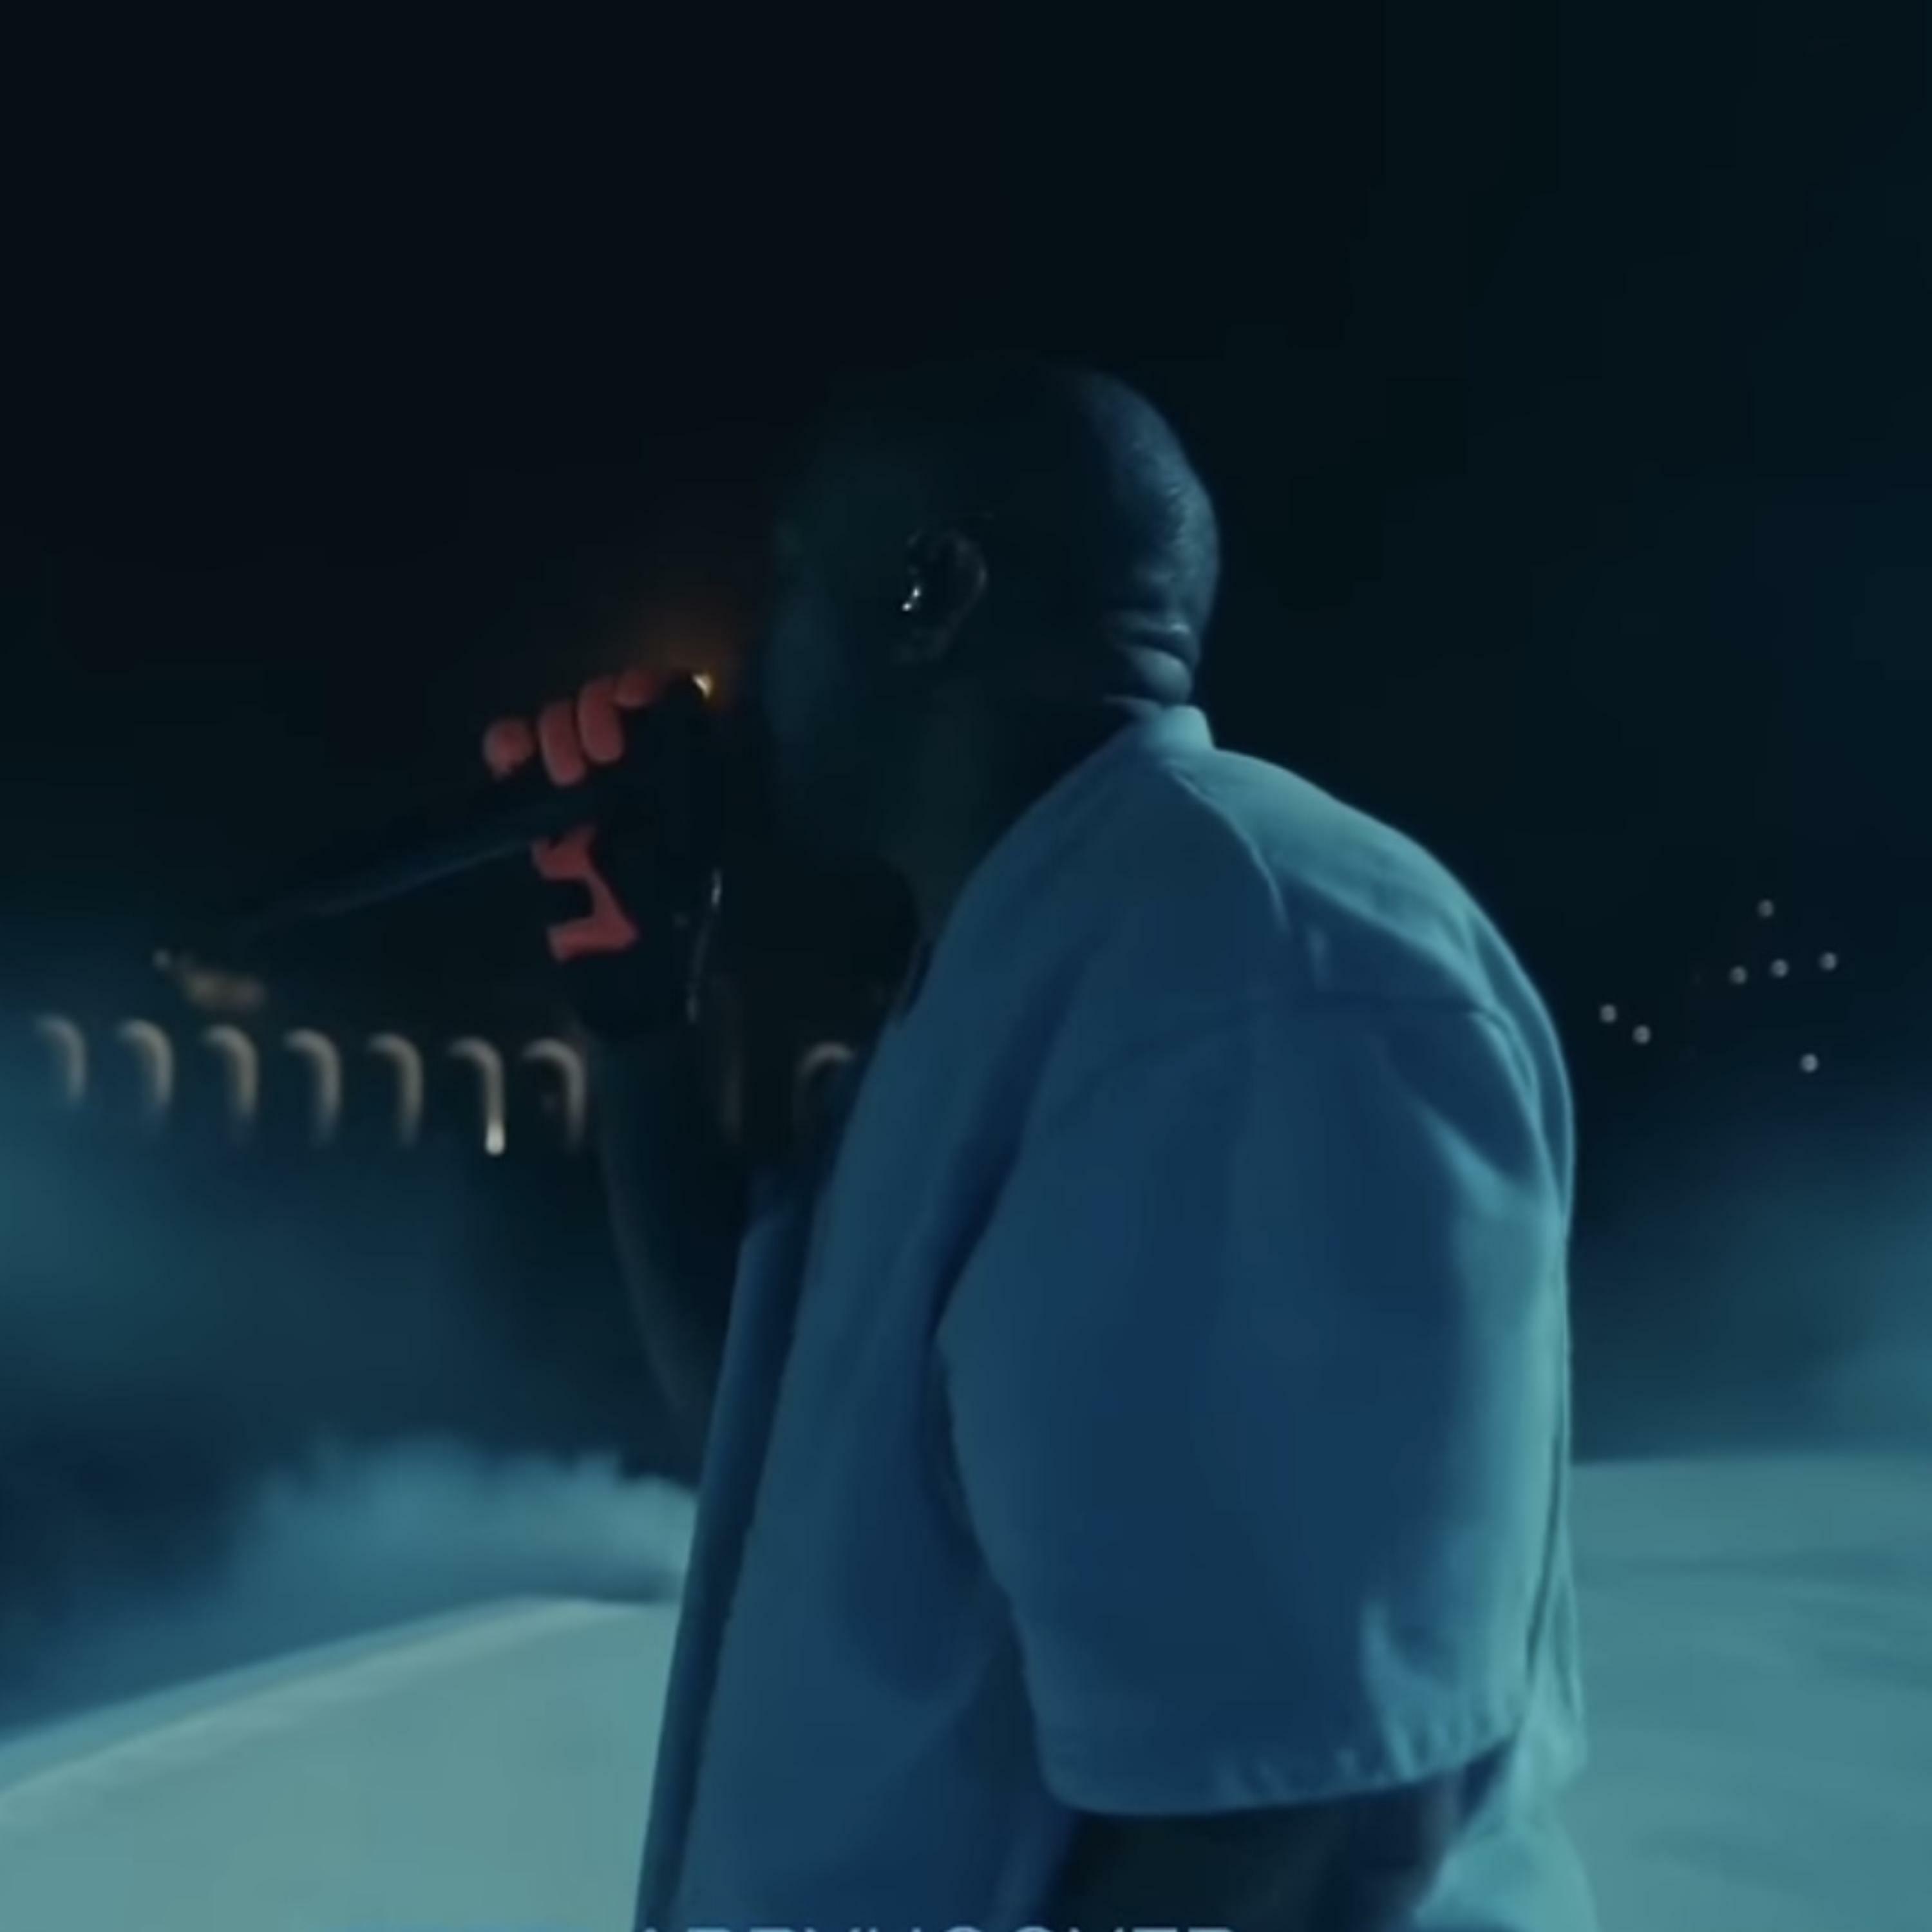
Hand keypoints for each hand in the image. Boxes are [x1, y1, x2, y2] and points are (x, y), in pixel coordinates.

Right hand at [481, 668, 727, 1038]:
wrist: (622, 967)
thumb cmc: (670, 907)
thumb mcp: (693, 835)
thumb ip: (685, 769)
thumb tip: (683, 698)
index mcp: (679, 768)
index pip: (662, 696)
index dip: (642, 692)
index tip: (632, 720)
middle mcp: (633, 768)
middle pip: (602, 698)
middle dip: (595, 715)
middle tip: (602, 759)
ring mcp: (582, 785)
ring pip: (558, 717)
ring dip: (556, 733)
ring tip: (565, 776)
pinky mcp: (537, 808)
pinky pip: (513, 751)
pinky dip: (509, 745)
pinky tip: (515, 760)